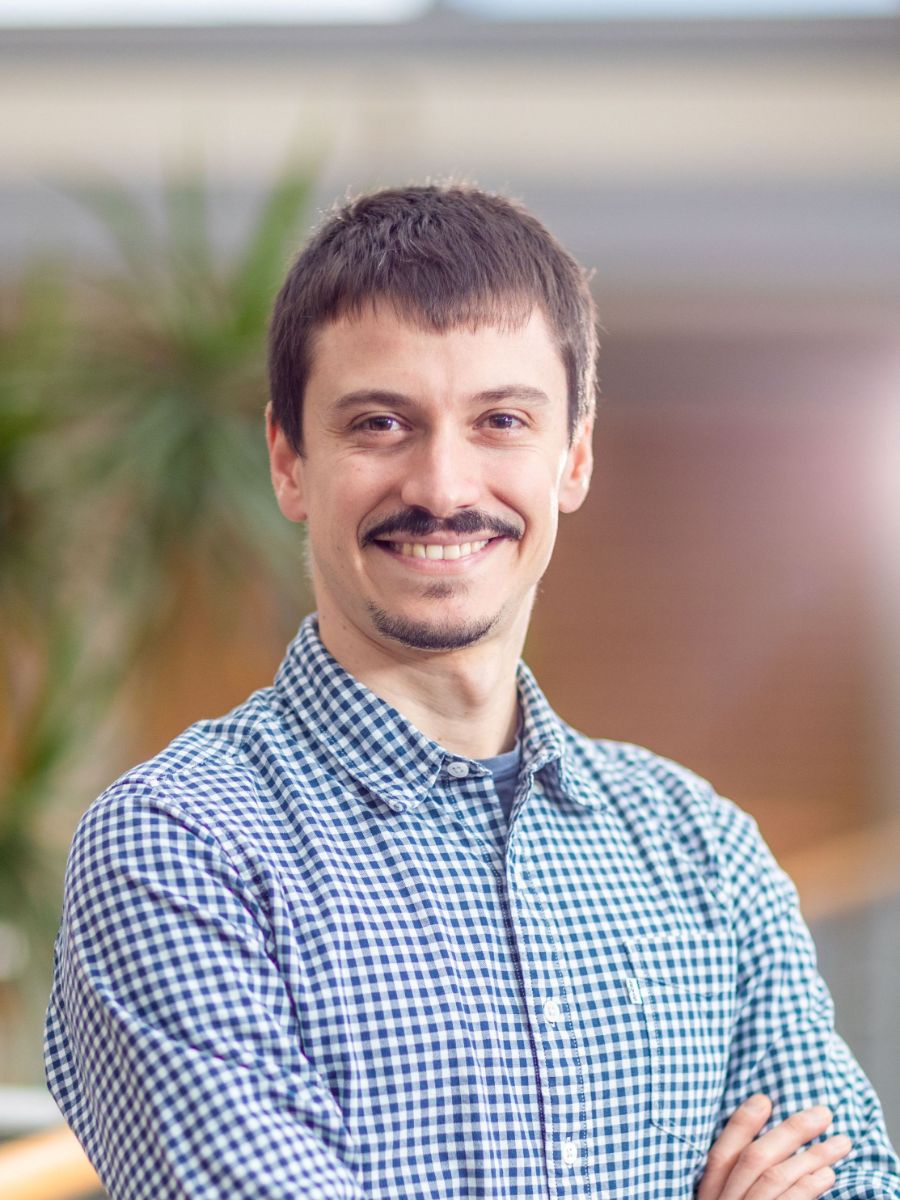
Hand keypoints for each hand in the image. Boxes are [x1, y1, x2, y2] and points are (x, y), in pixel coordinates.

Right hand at [696, 1094, 852, 1199]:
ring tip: (840, 1143)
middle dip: (790, 1131)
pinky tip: (828, 1174)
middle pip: (754, 1159)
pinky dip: (808, 1186)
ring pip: (775, 1177)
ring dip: (811, 1156)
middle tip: (823, 1113)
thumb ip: (735, 1181)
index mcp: (708, 1196)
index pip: (720, 1154)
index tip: (764, 1098)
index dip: (741, 1123)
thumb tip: (767, 1140)